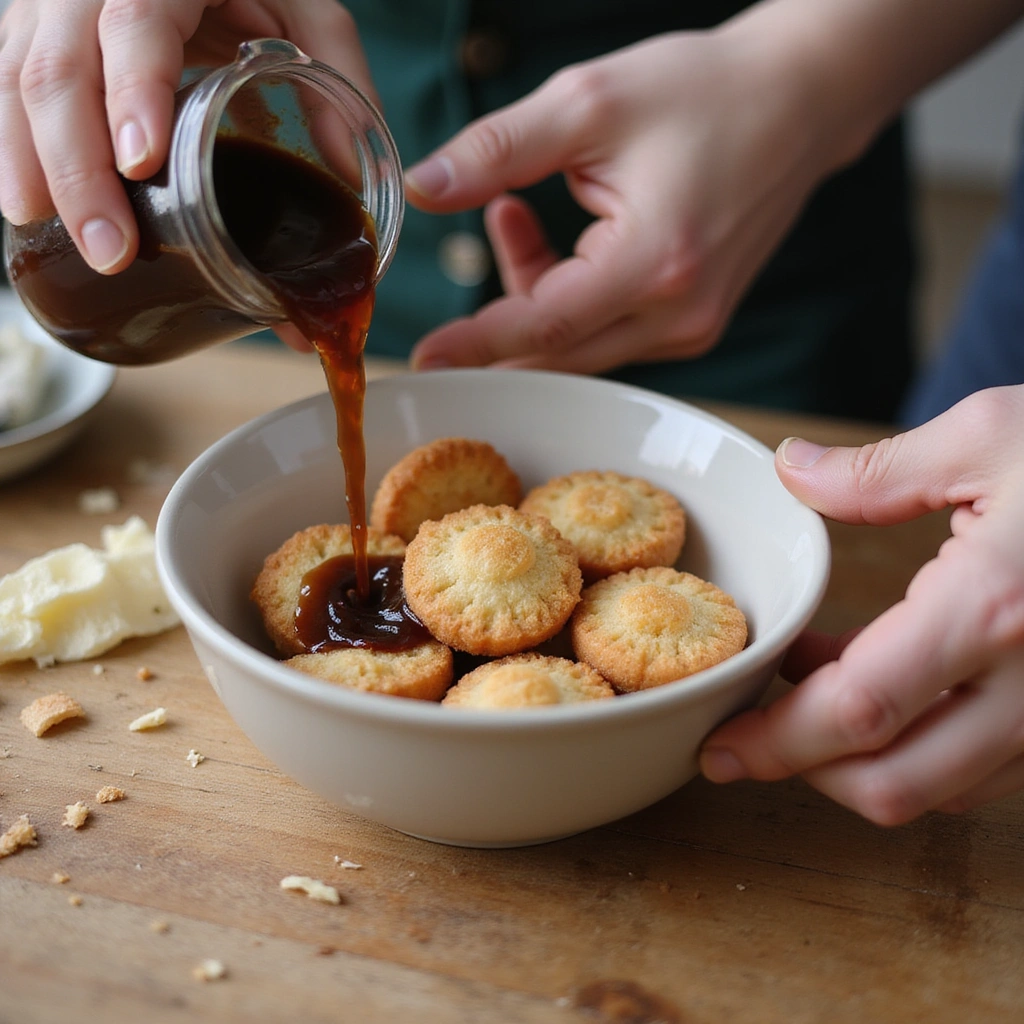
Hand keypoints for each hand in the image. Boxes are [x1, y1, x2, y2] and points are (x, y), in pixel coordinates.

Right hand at [0, 0, 373, 276]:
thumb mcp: (311, 7)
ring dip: (35, 170)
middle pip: (58, 69)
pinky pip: (3, 85)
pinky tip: (30, 206)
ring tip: (70, 243)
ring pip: (15, 80)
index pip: (135, 24)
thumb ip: (339, 80)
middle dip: (78, 170)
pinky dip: (14, 150)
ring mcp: (50, 2)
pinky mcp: (33, 29)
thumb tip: (351, 184)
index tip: (141, 161)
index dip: (134, 92)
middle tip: (113, 251)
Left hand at [404, 23, 841, 372]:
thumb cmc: (703, 91)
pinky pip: (608, 331)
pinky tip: (558, 237)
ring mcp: (692, 327)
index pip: (545, 326)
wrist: (799, 100)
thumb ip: (497, 150)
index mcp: (656, 263)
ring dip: (530, 294)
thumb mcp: (588, 103)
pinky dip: (568, 297)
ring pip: (578, 344)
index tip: (424, 359)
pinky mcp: (693, 322)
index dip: (477, 343)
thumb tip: (424, 187)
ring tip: (513, 212)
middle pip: (558, 351)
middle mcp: (680, 315)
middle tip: (448, 281)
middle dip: (495, 319)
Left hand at [699, 386, 1023, 823]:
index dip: (777, 742)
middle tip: (744, 738)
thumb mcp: (992, 434)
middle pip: (895, 783)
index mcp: (994, 609)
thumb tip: (790, 470)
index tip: (719, 745)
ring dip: (857, 758)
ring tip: (804, 692)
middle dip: (805, 773)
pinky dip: (916, 744)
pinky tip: (878, 683)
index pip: (860, 712)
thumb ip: (879, 469)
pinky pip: (985, 765)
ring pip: (941, 787)